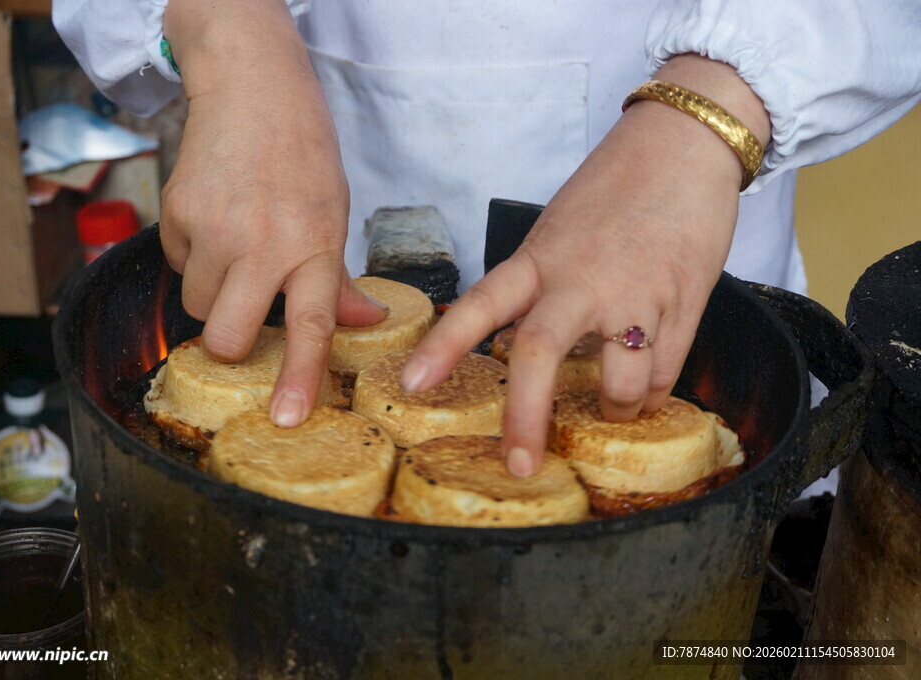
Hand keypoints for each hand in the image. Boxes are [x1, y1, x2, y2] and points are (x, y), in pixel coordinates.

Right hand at [162, 0, 385, 426]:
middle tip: (241, 311)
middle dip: (228, 342)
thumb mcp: (333, 214)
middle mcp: (263, 244)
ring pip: (195, 305)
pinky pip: (176, 263)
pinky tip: (214, 218)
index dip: (297, 377)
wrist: (252, 89)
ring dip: (210, 291)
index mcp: (313, 247)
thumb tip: (363, 322)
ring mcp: (215, 229)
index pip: (310, 326)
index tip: (286, 417)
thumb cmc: (302, 154)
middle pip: (226, 337)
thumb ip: (336, 277)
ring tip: (233, 245)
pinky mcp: (177, 213)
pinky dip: (191, 253)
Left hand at [401, 56, 770, 475]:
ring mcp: (634, 293)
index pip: (479, 305)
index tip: (410, 385)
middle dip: (526, 417)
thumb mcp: (557, 230)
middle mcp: (580, 279)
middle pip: (538, 354)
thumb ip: (538, 285)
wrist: (686, 144)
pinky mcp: (684, 302)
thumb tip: (519, 344)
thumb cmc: (615, 187)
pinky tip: (646, 394)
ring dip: (614, 409)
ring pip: (619, 379)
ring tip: (611, 412)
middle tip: (520, 463)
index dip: (442, 348)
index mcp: (539, 258)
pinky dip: (652, 394)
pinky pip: (664, 371)